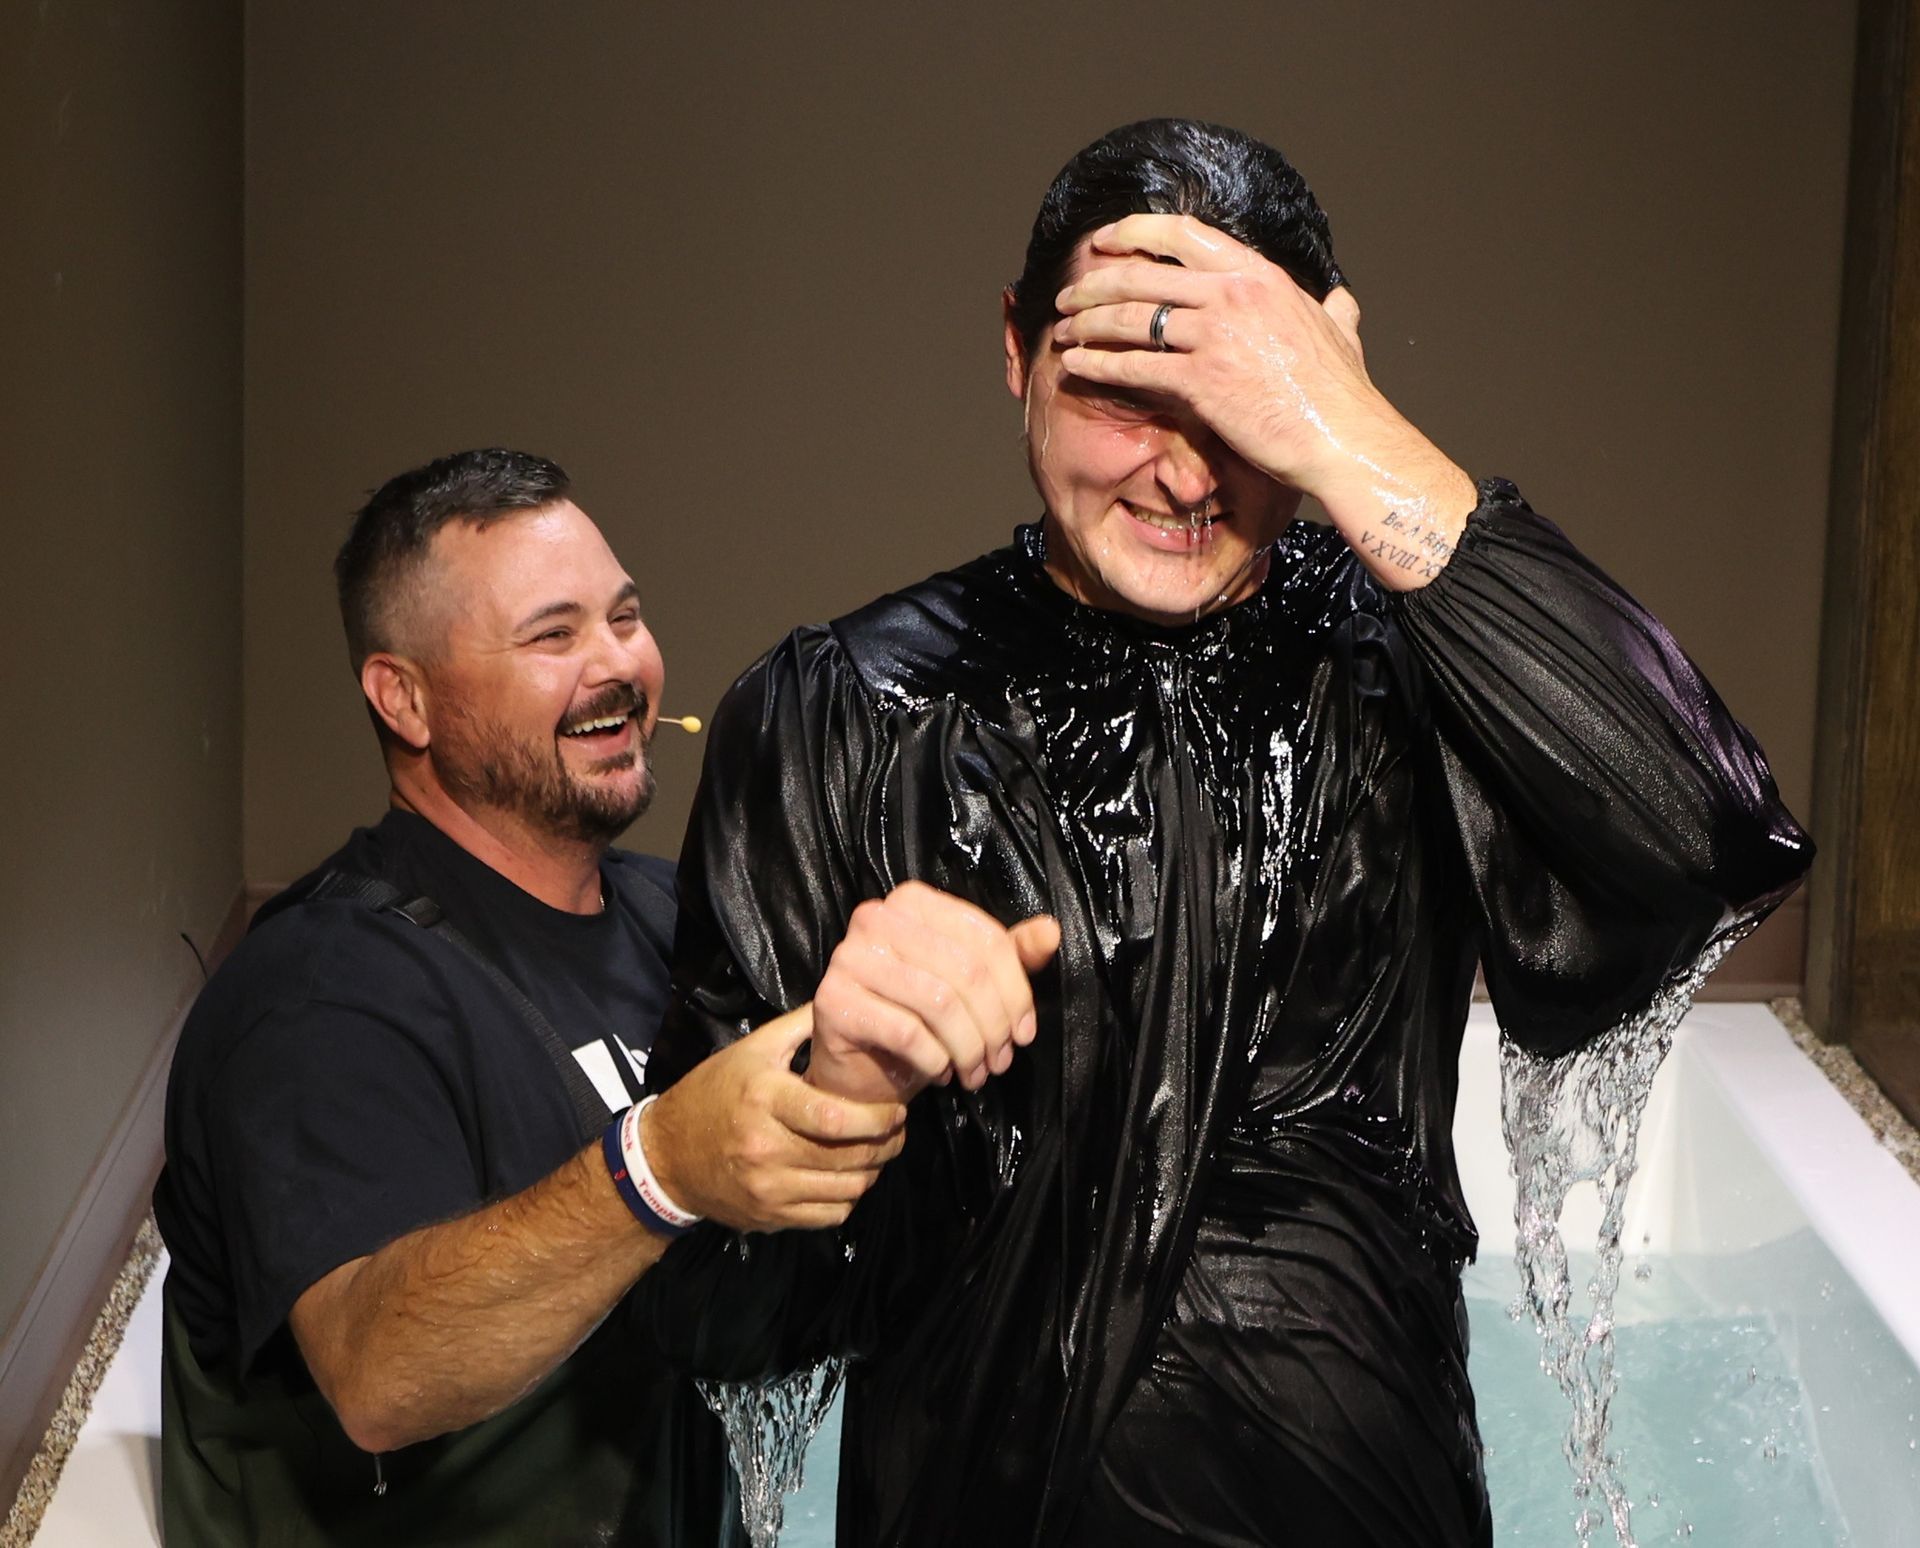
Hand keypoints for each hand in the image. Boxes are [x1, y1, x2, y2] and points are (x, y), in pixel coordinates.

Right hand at [643, 1006, 906, 1231]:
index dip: (877, 1117)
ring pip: (846, 1190)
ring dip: (873, 1171)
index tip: (897, 1109)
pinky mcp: (770, 1217)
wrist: (667, 1156)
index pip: (834, 1116)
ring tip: (879, 1151)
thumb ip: (800, 1027)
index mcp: (765, 1099)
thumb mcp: (751, 1050)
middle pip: (848, 1156)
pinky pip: (830, 1216)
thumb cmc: (713, 1093)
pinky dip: (849, 1198)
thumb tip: (846, 1000)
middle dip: (887, 1144)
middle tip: (898, 1129)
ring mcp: (768, 1188)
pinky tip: (849, 1176)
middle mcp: (767, 1148)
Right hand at [807, 880, 1060, 1103]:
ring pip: (939, 1002)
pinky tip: (941, 1072)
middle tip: (1000, 1061)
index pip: (984, 938)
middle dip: (994, 1026)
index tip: (1024, 1033)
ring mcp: (849, 956)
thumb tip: (1051, 931)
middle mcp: (876, 918)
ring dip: (969, 1048)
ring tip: (975, 1073)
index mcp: (913, 902)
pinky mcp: (832, 1000)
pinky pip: (906, 1031)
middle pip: (966, 970)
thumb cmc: (918, 1018)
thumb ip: (1010, 955)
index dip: (1016, 991)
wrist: (860, 1068)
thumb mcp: (971, 984)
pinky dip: (936, 1059)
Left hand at [1053, 214, 1473, 586]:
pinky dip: (1099, 363)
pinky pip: (1134, 366)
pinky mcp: (1201, 380)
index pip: (1183, 234)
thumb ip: (1334, 310)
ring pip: (1131, 319)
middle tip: (1069, 295)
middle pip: (1144, 276)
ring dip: (1088, 323)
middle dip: (1096, 284)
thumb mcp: (1343, 334)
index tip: (1106, 241)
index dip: (1135, 232)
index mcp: (1259, 276)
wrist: (1344, 438)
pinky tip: (1076, 365)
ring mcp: (1215, 336)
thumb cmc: (1343, 394)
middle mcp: (1232, 295)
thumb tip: (1342, 300)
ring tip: (1062, 330)